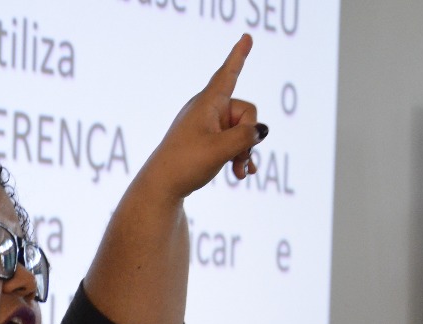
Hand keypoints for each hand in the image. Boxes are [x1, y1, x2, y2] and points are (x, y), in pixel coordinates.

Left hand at [140, 34, 262, 200]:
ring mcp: (207, 125)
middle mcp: (207, 109)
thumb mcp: (220, 150)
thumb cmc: (185, 164)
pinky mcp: (207, 139)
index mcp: (207, 103)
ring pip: (241, 130)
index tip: (247, 37)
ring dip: (245, 152)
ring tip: (240, 172)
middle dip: (249, 137)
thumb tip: (261, 131)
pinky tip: (242, 174)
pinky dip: (238, 156)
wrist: (161, 187)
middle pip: (246, 113)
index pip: (228, 74)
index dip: (240, 56)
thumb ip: (246, 137)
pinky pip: (232, 141)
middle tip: (240, 160)